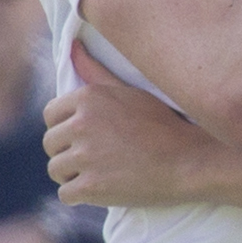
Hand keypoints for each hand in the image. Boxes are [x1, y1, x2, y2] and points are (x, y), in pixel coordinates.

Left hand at [43, 42, 226, 206]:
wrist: (191, 160)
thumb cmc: (163, 123)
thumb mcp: (130, 91)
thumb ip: (96, 70)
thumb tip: (73, 46)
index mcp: (88, 96)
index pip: (51, 114)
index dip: (67, 127)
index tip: (88, 136)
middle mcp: (81, 123)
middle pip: (50, 143)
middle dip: (69, 151)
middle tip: (98, 157)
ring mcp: (85, 156)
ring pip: (56, 169)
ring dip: (74, 174)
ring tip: (102, 172)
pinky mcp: (91, 187)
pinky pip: (66, 194)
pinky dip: (82, 196)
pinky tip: (104, 189)